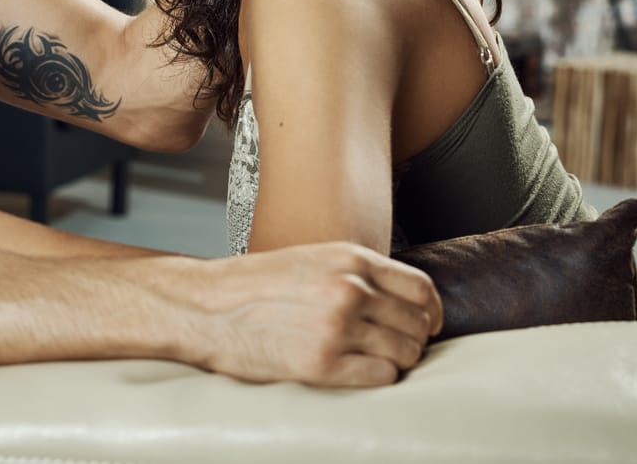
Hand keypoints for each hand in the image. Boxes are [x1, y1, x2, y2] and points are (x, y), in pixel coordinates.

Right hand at [188, 243, 442, 386]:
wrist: (205, 306)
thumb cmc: (255, 284)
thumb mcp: (313, 259)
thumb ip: (357, 272)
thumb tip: (402, 299)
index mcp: (350, 259)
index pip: (421, 288)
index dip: (430, 311)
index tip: (428, 324)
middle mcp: (350, 289)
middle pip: (417, 324)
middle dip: (413, 339)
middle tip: (394, 346)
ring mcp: (338, 327)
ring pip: (405, 353)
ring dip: (396, 360)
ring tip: (371, 359)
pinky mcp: (322, 364)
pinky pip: (381, 377)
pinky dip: (377, 377)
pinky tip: (355, 371)